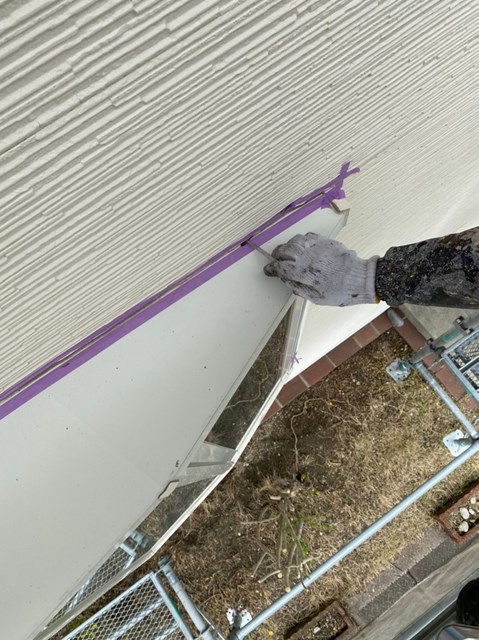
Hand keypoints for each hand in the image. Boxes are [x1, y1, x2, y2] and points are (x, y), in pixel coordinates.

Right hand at [263, 232, 377, 305]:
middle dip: (277, 255)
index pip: (280, 268)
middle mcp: (307, 257)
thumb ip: (298, 288)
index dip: (271, 269)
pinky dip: (300, 241)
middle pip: (283, 250)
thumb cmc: (340, 291)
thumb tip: (285, 280)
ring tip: (287, 253)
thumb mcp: (316, 298)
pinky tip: (302, 247)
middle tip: (276, 260)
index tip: (268, 271)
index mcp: (304, 273)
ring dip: (287, 247)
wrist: (361, 278)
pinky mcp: (325, 241)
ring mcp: (316, 246)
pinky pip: (307, 237)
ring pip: (294, 241)